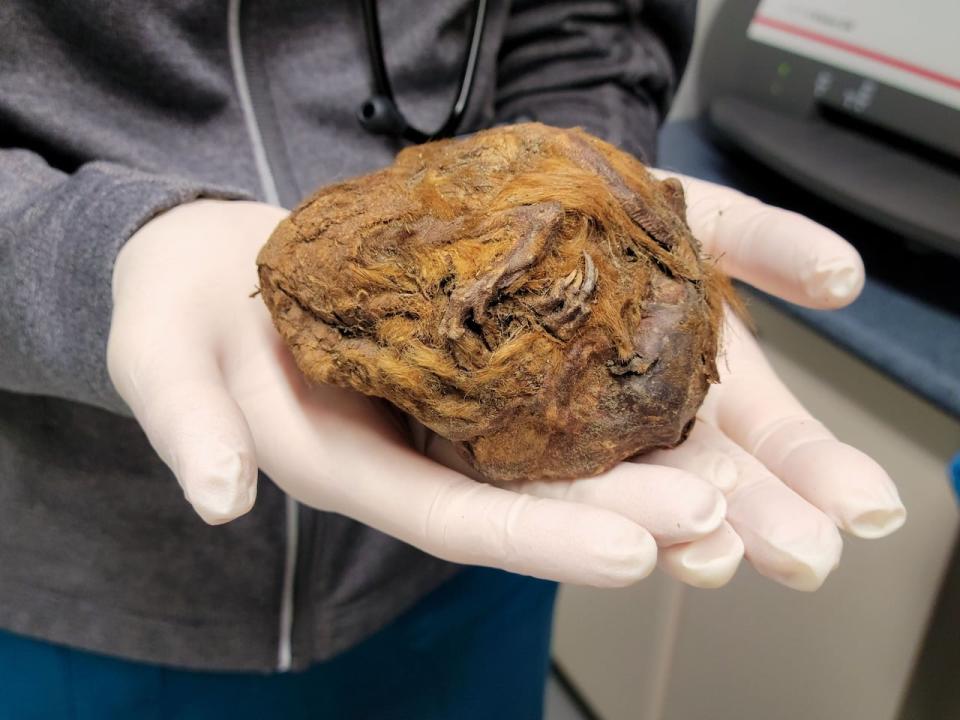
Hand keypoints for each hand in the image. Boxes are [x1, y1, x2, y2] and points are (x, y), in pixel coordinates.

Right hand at [108, 199, 728, 586]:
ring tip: (729, 478)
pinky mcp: (455, 364)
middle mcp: (406, 452)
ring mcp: (436, 412)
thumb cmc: (177, 313)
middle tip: (719, 515)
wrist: (205, 270)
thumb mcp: (161, 358)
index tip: (638, 550)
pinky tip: (667, 395)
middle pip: (523, 499)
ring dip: (633, 468)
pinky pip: (535, 394)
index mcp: (345, 466)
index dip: (541, 540)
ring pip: (545, 456)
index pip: (452, 519)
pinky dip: (601, 403)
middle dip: (621, 513)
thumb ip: (187, 424)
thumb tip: (217, 497)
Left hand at [427, 171, 904, 590]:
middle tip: (804, 552)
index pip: (752, 440)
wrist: (449, 217)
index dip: (808, 472)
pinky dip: (549, 534)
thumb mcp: (674, 214)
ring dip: (655, 530)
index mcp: (671, 388)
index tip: (865, 509)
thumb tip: (845, 279)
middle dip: (747, 521)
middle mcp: (608, 435)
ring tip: (713, 547)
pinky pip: (488, 517)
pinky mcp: (437, 475)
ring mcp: (525, 457)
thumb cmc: (568, 221)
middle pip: (685, 489)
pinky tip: (616, 548)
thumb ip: (758, 243)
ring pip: (595, 509)